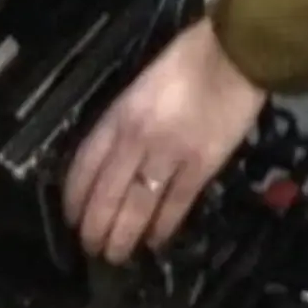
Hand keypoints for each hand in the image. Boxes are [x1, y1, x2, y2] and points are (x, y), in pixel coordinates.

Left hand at [63, 16, 265, 265]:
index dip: (75, 197)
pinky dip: (163, 227)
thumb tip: (117, 157)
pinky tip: (156, 241)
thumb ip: (127, 119)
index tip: (72, 218)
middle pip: (106, 194)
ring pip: (136, 207)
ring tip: (117, 254)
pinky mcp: (201, 165)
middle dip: (95, 227)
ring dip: (124, 236)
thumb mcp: (143, 85)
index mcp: (120, 114)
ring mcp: (169, 154)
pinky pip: (175, 205)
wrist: (235, 53)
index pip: (85, 165)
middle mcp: (137, 138)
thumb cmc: (189, 59)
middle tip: (93, 248)